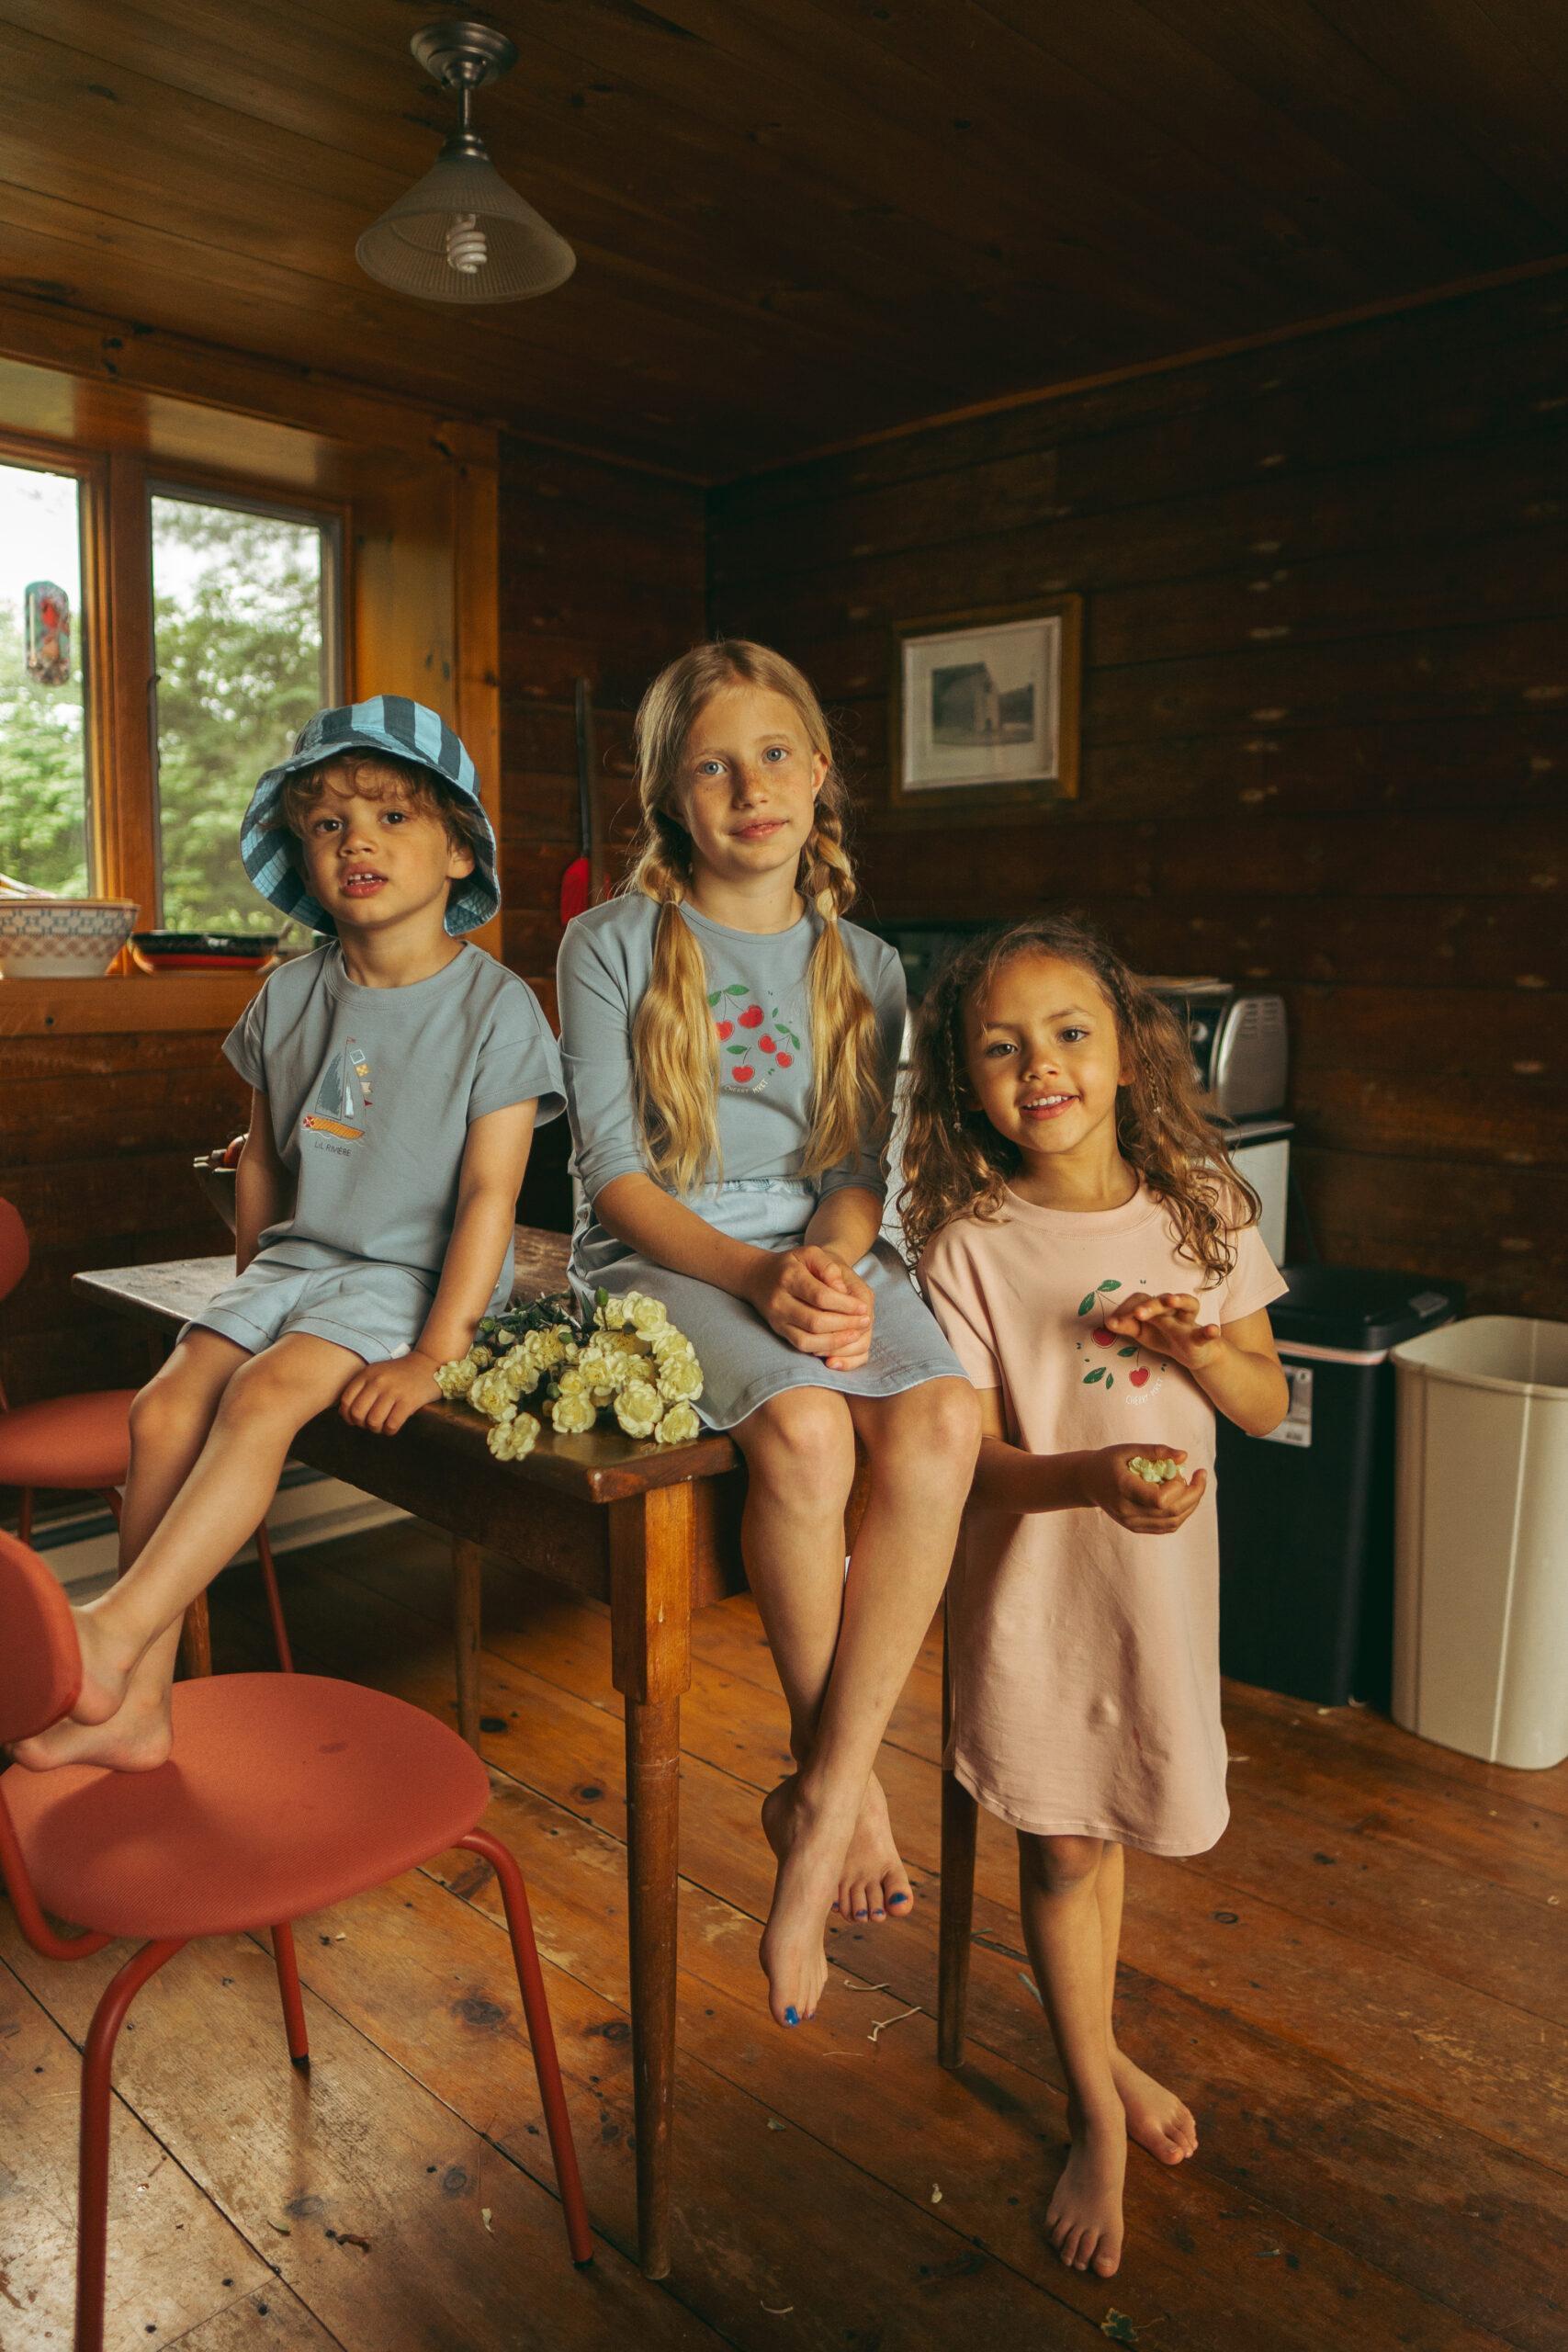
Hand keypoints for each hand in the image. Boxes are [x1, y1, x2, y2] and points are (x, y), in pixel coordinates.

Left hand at [338, 1352, 440, 1434]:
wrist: (429, 1364)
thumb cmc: (401, 1374)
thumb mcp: (378, 1373)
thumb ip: (362, 1388)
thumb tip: (348, 1415)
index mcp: (368, 1373)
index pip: (346, 1400)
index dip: (347, 1416)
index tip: (354, 1420)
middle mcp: (378, 1381)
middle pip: (357, 1413)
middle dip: (361, 1424)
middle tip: (370, 1424)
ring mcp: (394, 1391)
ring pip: (373, 1421)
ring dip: (376, 1429)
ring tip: (382, 1426)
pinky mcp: (409, 1401)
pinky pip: (391, 1425)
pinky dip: (389, 1431)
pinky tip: (392, 1427)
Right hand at [746, 1244, 874, 1366]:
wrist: (758, 1276)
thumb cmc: (792, 1263)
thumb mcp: (811, 1253)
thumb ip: (828, 1267)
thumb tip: (842, 1291)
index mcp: (789, 1277)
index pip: (821, 1296)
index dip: (845, 1305)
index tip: (863, 1308)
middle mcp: (780, 1301)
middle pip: (816, 1321)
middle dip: (845, 1325)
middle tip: (865, 1322)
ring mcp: (777, 1319)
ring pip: (808, 1340)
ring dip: (836, 1341)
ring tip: (855, 1334)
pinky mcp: (779, 1331)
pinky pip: (802, 1346)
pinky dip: (823, 1348)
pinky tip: (839, 1343)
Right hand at [1078, 1443, 1207, 1534]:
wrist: (1087, 1482)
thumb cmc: (1108, 1461)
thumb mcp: (1128, 1449)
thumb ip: (1156, 1451)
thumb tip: (1184, 1456)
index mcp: (1124, 1489)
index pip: (1160, 1499)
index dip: (1178, 1487)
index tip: (1182, 1470)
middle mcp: (1128, 1511)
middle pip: (1172, 1512)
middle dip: (1194, 1494)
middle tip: (1200, 1474)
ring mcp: (1132, 1523)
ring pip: (1173, 1522)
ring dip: (1191, 1505)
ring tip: (1194, 1485)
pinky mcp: (1136, 1528)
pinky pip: (1167, 1527)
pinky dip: (1181, 1513)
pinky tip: (1184, 1497)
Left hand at [1104, 1291, 1225, 1373]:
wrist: (1195, 1353)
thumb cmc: (1164, 1337)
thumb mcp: (1142, 1333)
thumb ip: (1127, 1326)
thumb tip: (1108, 1321)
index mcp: (1156, 1308)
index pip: (1140, 1299)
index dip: (1127, 1309)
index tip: (1114, 1322)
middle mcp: (1173, 1310)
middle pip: (1161, 1300)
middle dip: (1150, 1305)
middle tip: (1138, 1314)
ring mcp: (1188, 1322)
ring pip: (1188, 1305)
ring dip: (1179, 1300)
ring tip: (1171, 1300)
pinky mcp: (1201, 1338)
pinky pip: (1206, 1332)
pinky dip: (1210, 1331)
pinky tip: (1212, 1330)